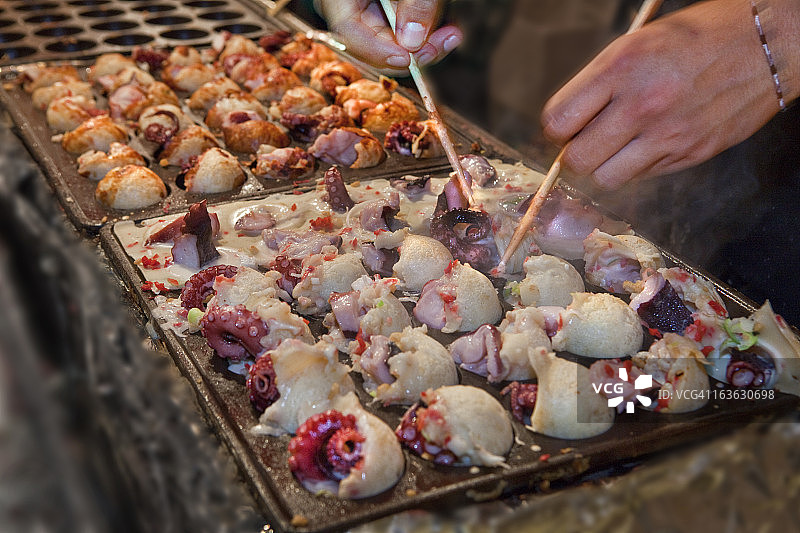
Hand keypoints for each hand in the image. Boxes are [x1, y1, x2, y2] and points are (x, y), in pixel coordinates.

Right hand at [316, 0, 462, 73]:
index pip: (348, 29)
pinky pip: (408, 32)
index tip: (408, 59)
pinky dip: (431, 33)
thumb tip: (411, 41)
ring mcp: (372, 6)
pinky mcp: (394, 11)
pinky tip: (450, 27)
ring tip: (452, 32)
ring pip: (394, 41)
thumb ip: (415, 0)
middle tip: (441, 46)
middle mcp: (351, 0)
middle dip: (410, 50)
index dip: (377, 51)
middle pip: (373, 42)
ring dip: (426, 44)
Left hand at [541, 0, 798, 188]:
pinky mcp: (689, 154)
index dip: (556, 130)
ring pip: (605, 178)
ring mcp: (667, 134)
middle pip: (577, 160)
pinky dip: (635, 167)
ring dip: (603, 167)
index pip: (558, 122)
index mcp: (621, 68)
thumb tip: (565, 126)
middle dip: (574, 155)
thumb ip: (596, 86)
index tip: (565, 128)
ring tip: (616, 147)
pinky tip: (648, 144)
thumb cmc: (696, 39)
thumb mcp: (635, 45)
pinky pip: (641, 177)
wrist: (764, 45)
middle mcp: (641, 104)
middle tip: (587, 142)